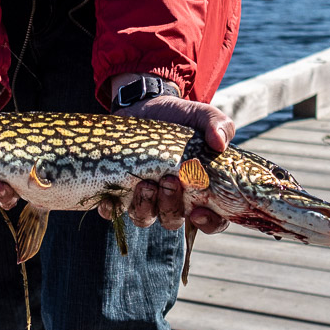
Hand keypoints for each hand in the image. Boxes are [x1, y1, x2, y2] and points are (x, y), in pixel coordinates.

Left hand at [105, 87, 232, 233]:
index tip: (199, 211)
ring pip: (144, 218)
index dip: (208, 222)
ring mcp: (145, 199)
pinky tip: (109, 198)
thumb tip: (219, 143)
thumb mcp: (203, 117)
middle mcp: (172, 200)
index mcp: (199, 191)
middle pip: (173, 220)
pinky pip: (113, 212)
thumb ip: (218, 126)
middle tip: (169, 181)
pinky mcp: (119, 191)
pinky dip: (111, 209)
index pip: (211, 220)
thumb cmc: (181, 118)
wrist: (146, 106)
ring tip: (145, 183)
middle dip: (171, 205)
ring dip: (145, 206)